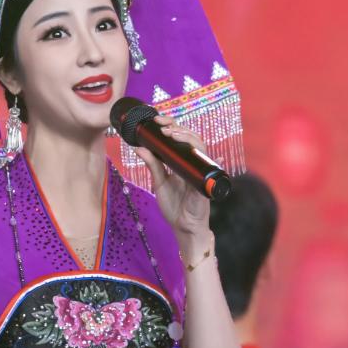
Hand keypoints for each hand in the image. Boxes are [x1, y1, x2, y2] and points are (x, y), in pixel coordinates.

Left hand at [133, 124, 215, 249]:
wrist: (182, 226)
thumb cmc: (174, 206)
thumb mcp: (159, 182)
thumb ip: (152, 164)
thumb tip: (138, 147)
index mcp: (183, 162)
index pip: (181, 137)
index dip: (172, 126)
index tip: (158, 121)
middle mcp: (194, 163)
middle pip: (192, 137)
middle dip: (178, 127)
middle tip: (162, 125)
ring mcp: (201, 171)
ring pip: (200, 147)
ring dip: (187, 137)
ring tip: (171, 133)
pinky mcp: (204, 181)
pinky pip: (208, 166)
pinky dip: (209, 159)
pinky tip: (207, 154)